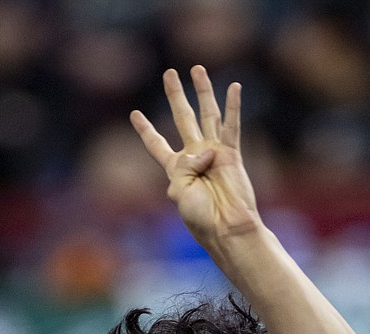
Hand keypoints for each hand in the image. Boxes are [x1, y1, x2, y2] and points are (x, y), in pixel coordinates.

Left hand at [131, 66, 260, 248]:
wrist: (226, 228)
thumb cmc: (200, 217)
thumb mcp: (179, 191)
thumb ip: (184, 166)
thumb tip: (205, 151)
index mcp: (176, 169)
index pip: (156, 144)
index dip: (145, 129)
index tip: (135, 114)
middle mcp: (195, 156)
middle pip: (182, 118)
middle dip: (175, 96)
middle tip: (169, 74)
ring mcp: (214, 153)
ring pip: (207, 114)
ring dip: (202, 91)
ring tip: (197, 69)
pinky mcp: (231, 154)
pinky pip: (230, 126)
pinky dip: (233, 106)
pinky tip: (234, 87)